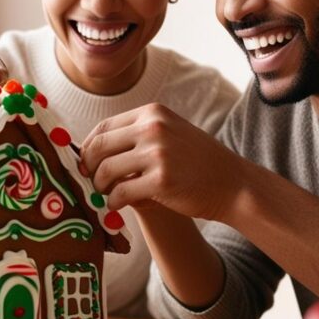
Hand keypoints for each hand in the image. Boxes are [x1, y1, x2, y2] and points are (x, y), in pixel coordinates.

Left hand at [79, 103, 246, 219]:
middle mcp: (153, 127)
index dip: (87, 148)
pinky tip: (116, 206)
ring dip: (99, 187)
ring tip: (105, 195)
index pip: (103, 127)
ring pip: (106, 170)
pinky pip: (120, 192)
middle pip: (99, 147)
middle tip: (92, 182)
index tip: (86, 164)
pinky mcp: (161, 180)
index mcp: (152, 112)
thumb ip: (137, 135)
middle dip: (89, 168)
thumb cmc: (196, 163)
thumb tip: (91, 149)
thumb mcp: (169, 133)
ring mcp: (158, 153)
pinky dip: (113, 202)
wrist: (232, 183)